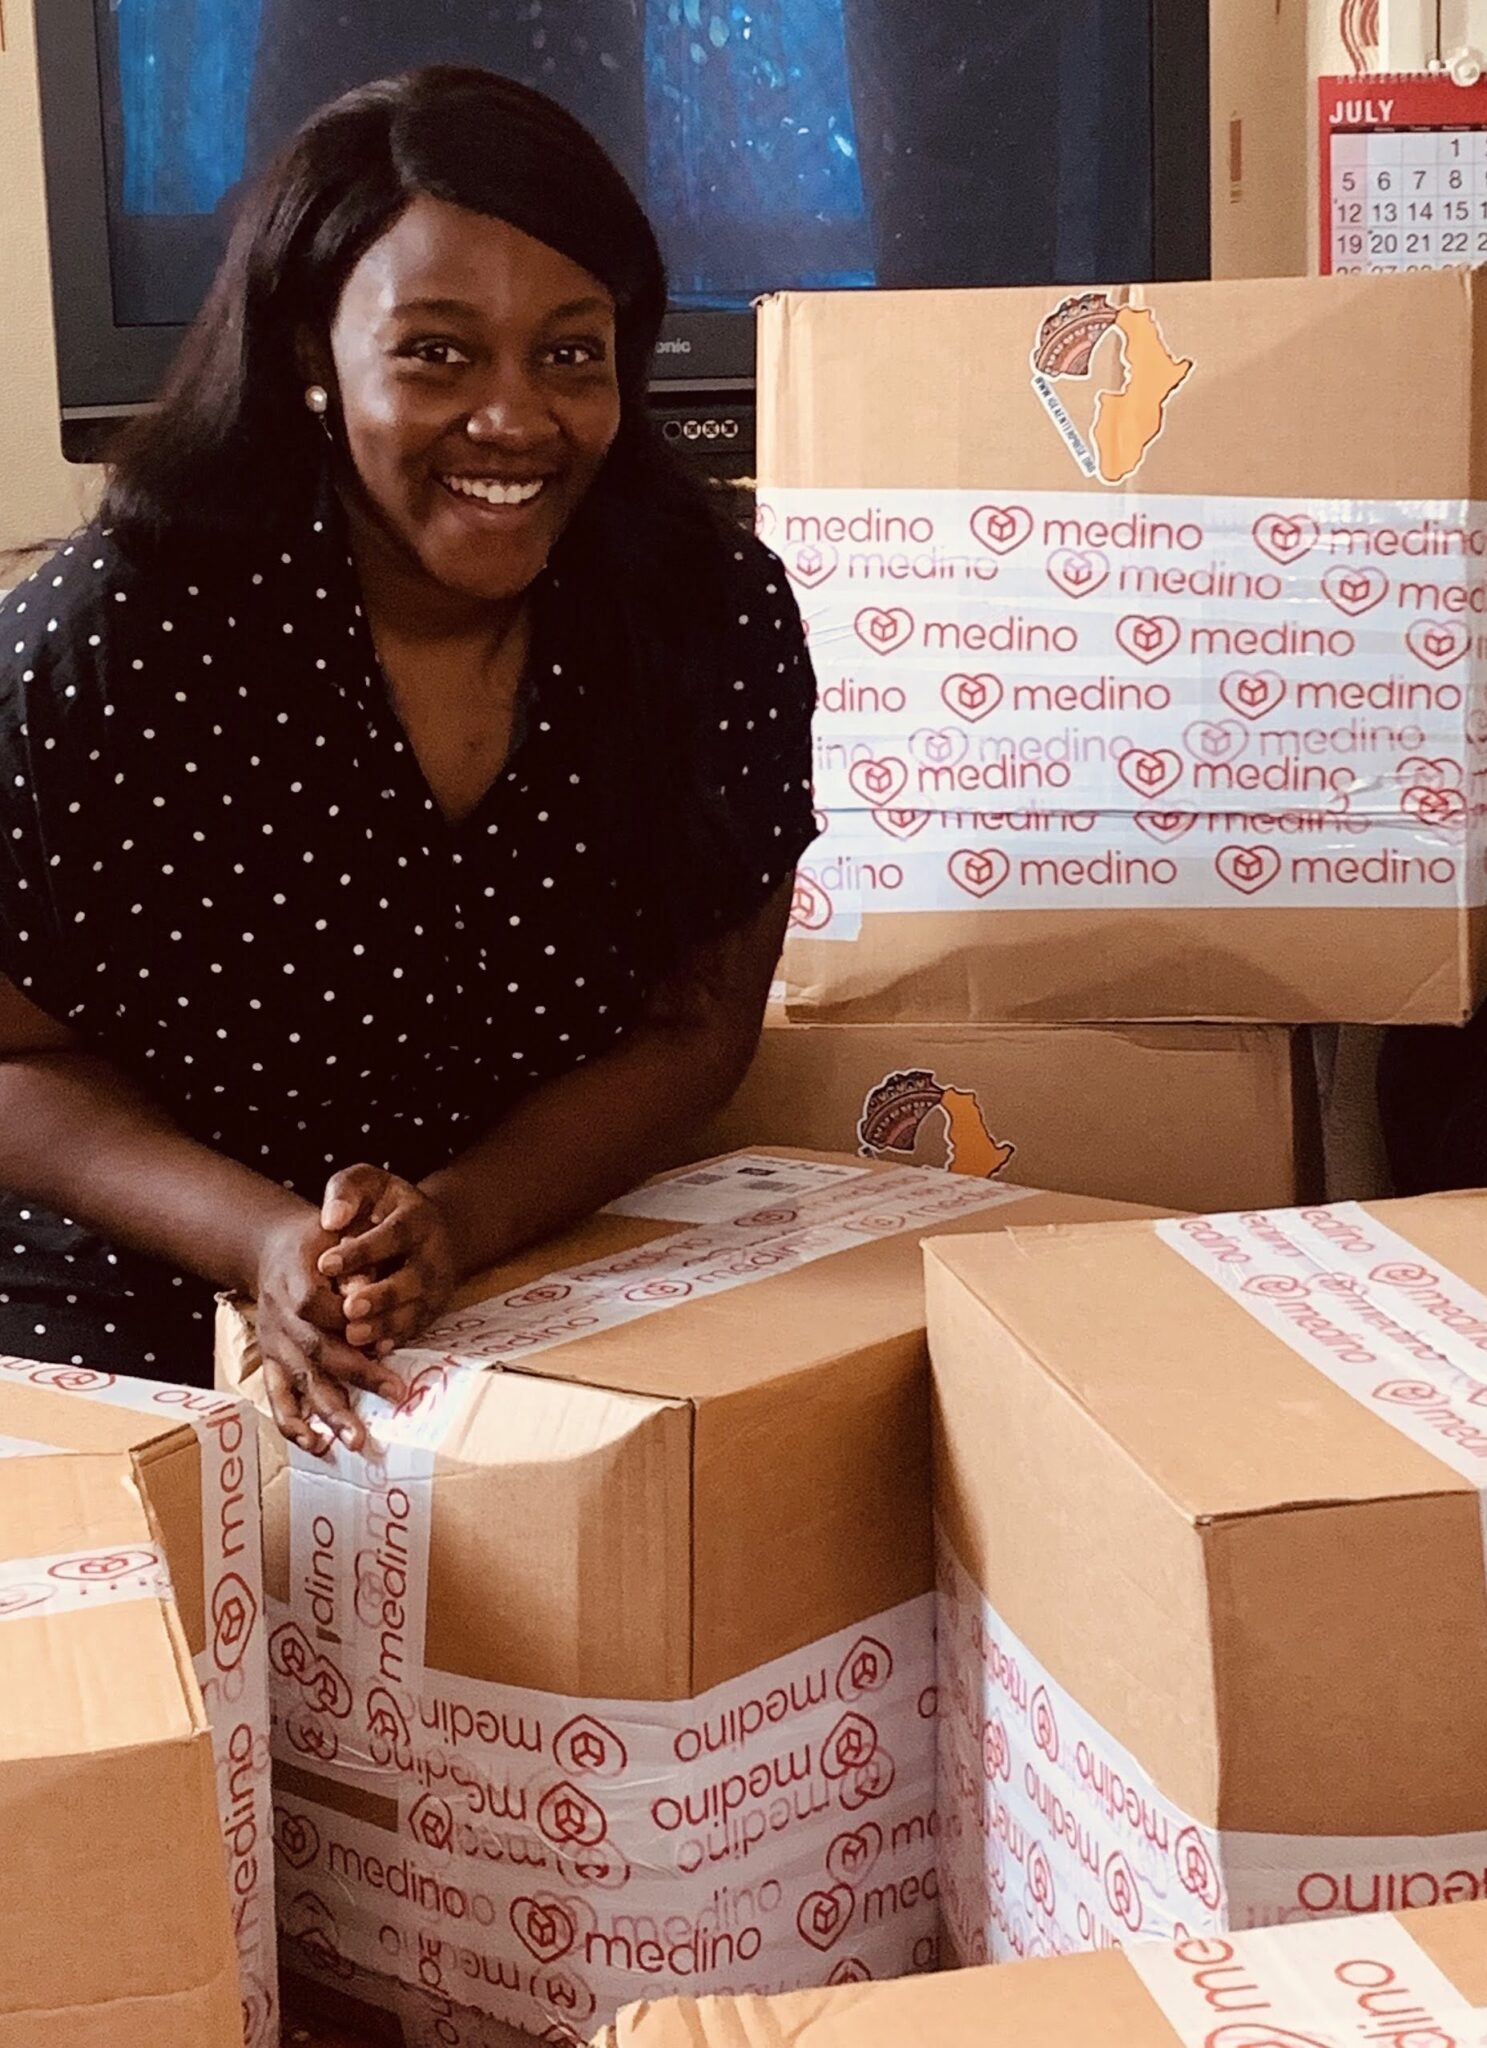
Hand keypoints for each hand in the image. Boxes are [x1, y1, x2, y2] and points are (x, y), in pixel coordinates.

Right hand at [255, 1205, 407, 1455]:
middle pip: (315, 1349)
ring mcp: (275, 1345)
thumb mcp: (333, 1231)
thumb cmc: (316, 1241)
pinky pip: (277, 1399)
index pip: (317, 1304)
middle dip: (357, 1374)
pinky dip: (294, 1425)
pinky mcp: (271, 1363)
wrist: (271, 1250)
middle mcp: (282, 1318)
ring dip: (328, 1412)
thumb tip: (366, 1285)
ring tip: (355, 1439)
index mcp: (296, 1282)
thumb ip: (352, 1255)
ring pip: (300, 1382)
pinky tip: (317, 1445)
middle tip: (395, 1394)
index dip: (349, 1322)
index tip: (386, 1340)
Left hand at [316, 1163, 458, 1355]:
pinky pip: (417, 1328)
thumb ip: (346, 1191)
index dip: (361, 1250)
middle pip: (412, 1278)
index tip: (324, 1263)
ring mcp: (437, 1285)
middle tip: (348, 1308)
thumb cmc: (385, 1205)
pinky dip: (396, 1339)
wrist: (428, 1229)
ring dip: (386, 1324)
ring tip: (354, 1335)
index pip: (393, 1234)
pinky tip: (374, 1349)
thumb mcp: (368, 1183)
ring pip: (416, 1309)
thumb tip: (330, 1219)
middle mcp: (434, 1253)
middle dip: (381, 1295)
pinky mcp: (433, 1309)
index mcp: (419, 1218)